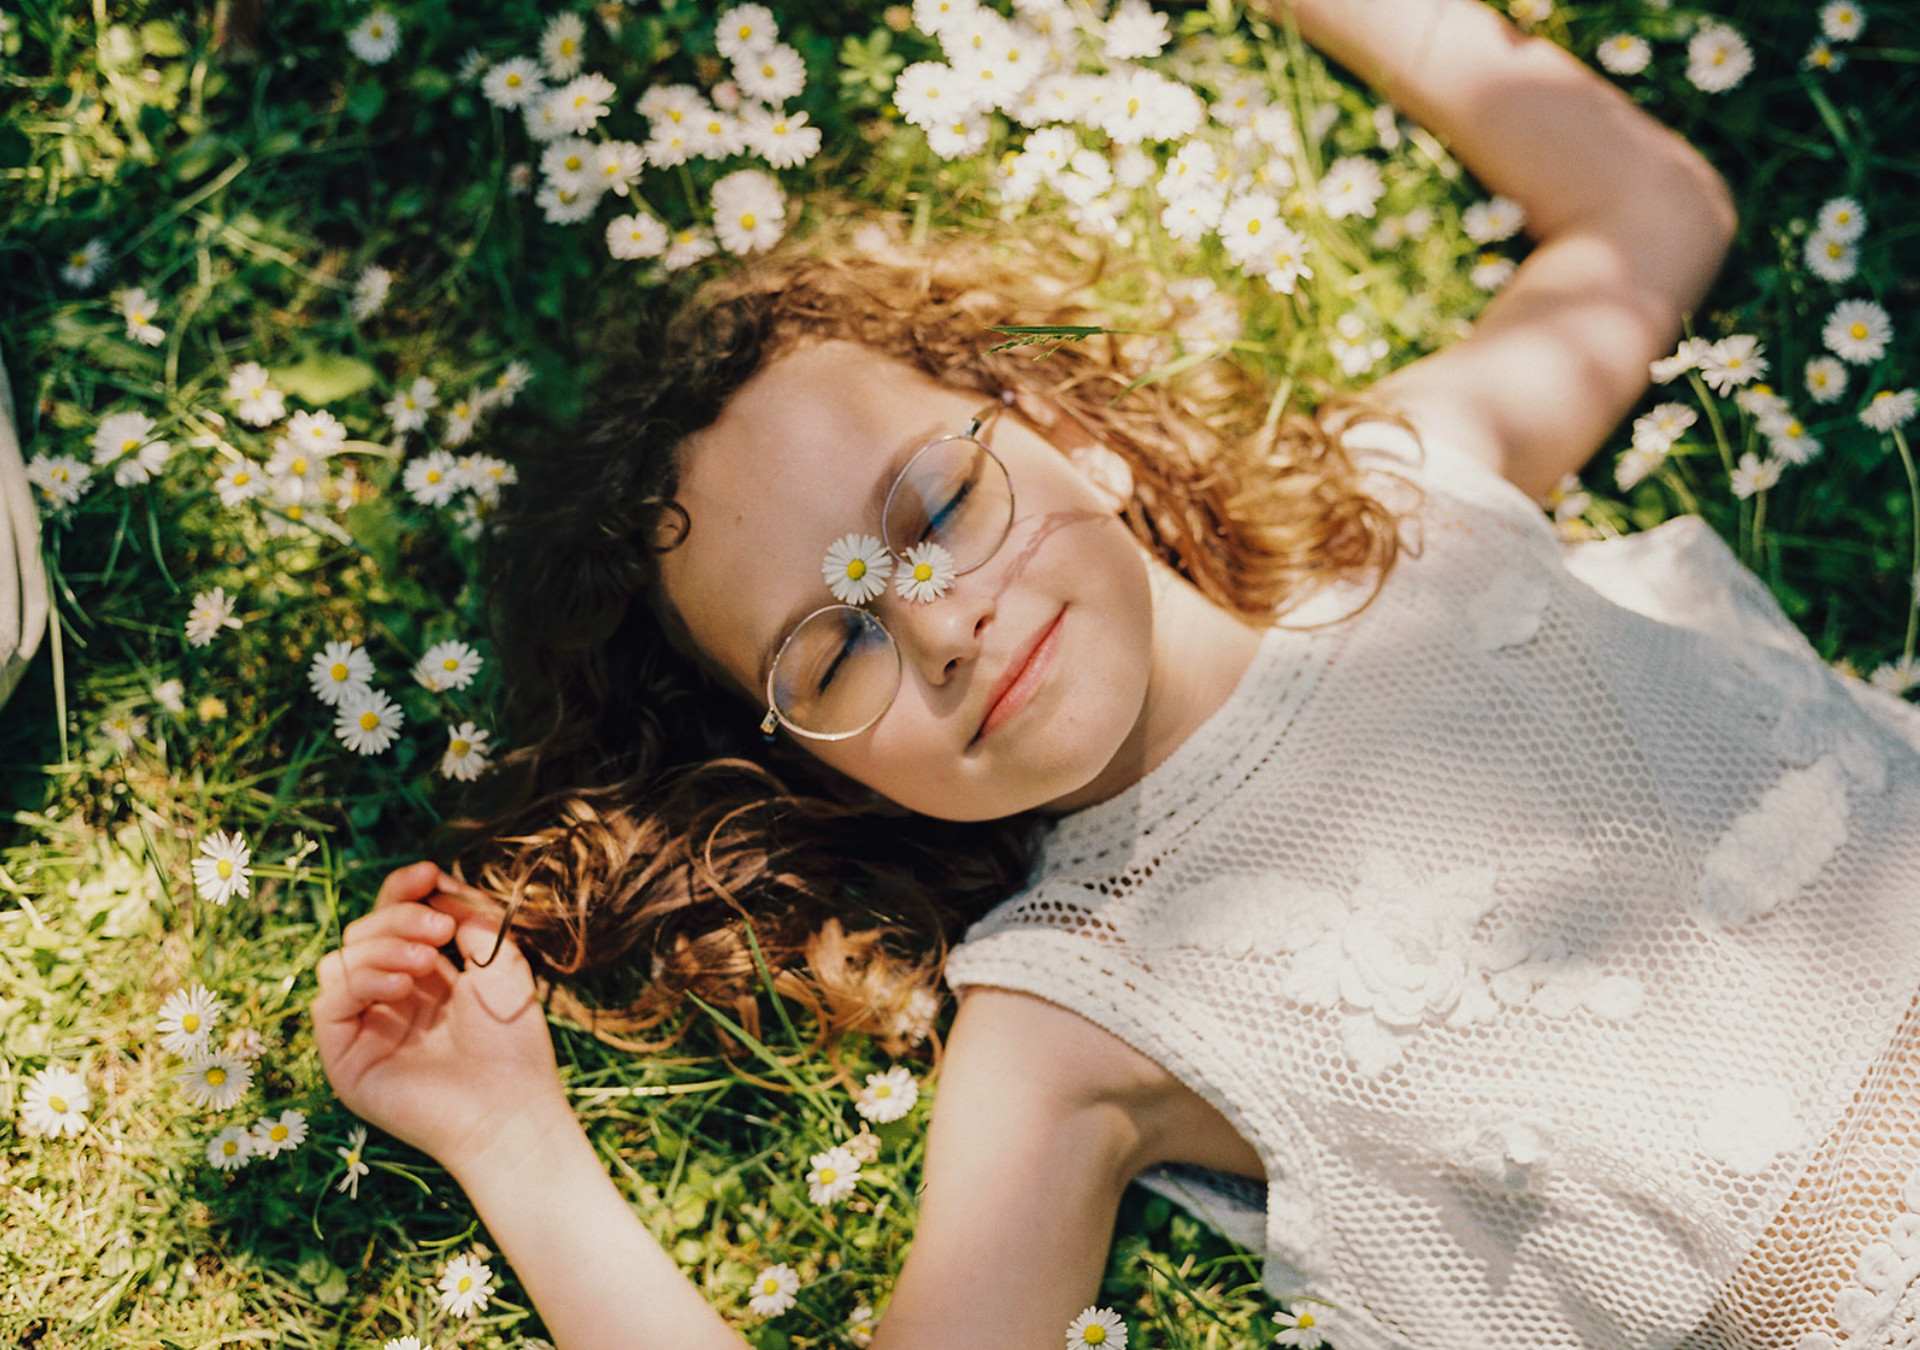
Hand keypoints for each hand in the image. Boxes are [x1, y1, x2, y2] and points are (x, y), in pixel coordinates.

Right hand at [311, 860, 569, 1177]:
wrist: (510, 1105)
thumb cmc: (512, 1040)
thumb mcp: (500, 961)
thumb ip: (468, 917)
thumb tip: (438, 884)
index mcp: (426, 976)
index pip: (393, 918)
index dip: (403, 890)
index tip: (428, 873)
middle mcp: (389, 999)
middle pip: (363, 932)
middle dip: (399, 917)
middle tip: (439, 929)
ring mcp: (364, 1028)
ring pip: (340, 960)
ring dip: (382, 947)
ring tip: (426, 962)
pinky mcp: (344, 1058)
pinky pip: (328, 1002)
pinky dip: (362, 981)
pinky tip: (402, 987)